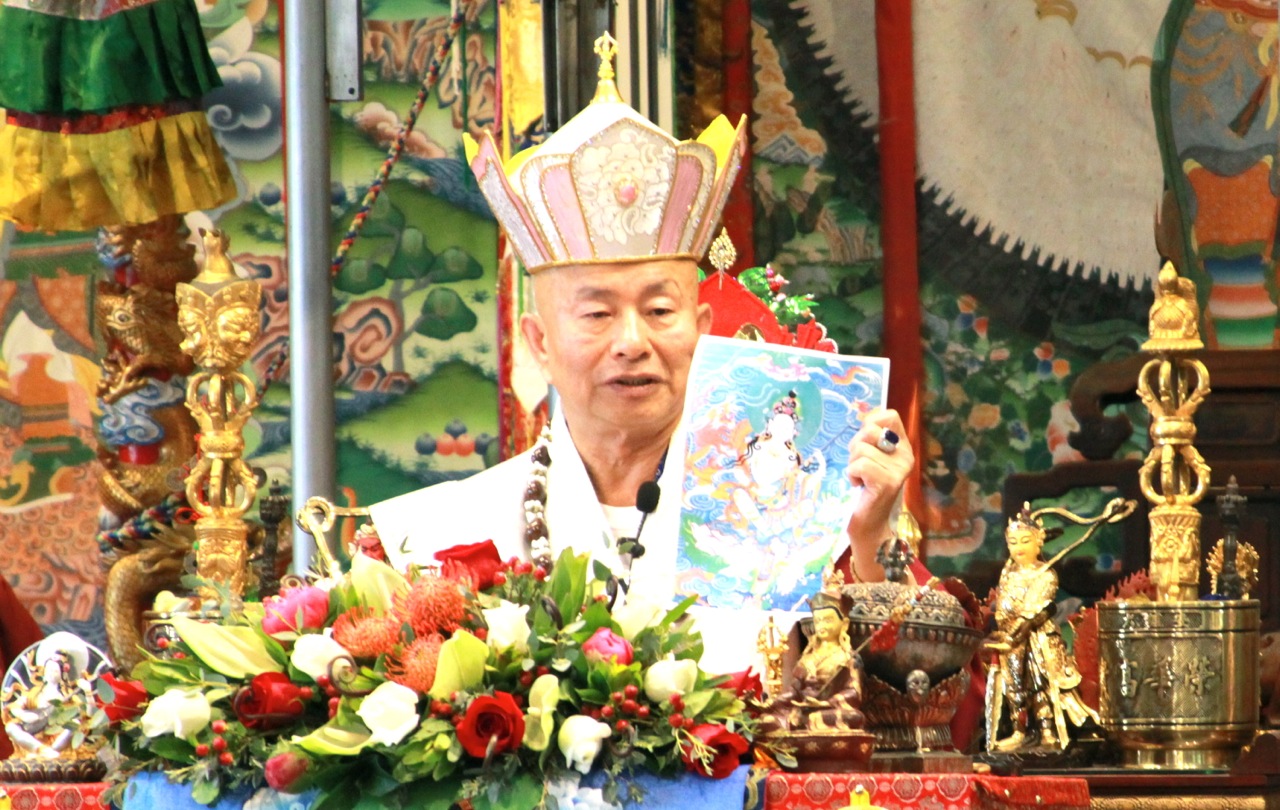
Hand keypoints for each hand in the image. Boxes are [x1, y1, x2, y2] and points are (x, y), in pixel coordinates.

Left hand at [844, 408, 914, 570]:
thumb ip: (870, 437)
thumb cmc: (865, 488)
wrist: (869, 524)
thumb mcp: (870, 456)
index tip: (864, 441)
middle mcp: (906, 456)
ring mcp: (898, 470)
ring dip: (852, 463)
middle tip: (859, 465)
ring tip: (859, 478)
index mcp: (903, 447)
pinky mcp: (887, 483)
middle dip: (855, 445)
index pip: (890, 415)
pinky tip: (857, 485)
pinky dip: (851, 474)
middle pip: (870, 430)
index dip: (871, 422)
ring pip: (861, 449)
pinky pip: (860, 465)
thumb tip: (866, 415)